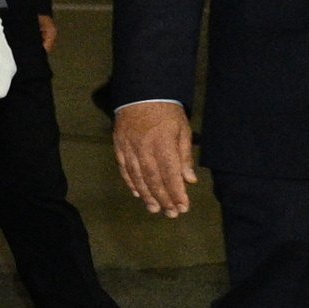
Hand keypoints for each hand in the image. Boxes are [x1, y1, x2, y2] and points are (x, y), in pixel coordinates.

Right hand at [114, 101, 196, 217]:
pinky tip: (138, 193)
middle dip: (163, 198)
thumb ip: (185, 155)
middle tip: (171, 214)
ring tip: (154, 209)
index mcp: (163, 143)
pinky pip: (124, 168)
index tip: (183, 207)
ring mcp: (129, 148)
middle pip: (153, 179)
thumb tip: (189, 180)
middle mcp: (144, 148)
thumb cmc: (167, 112)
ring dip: (146, 195)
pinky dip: (131, 182)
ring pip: (137, 177)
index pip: (170, 174)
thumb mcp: (182, 130)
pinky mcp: (119, 146)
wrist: (140, 93)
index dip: (176, 192)